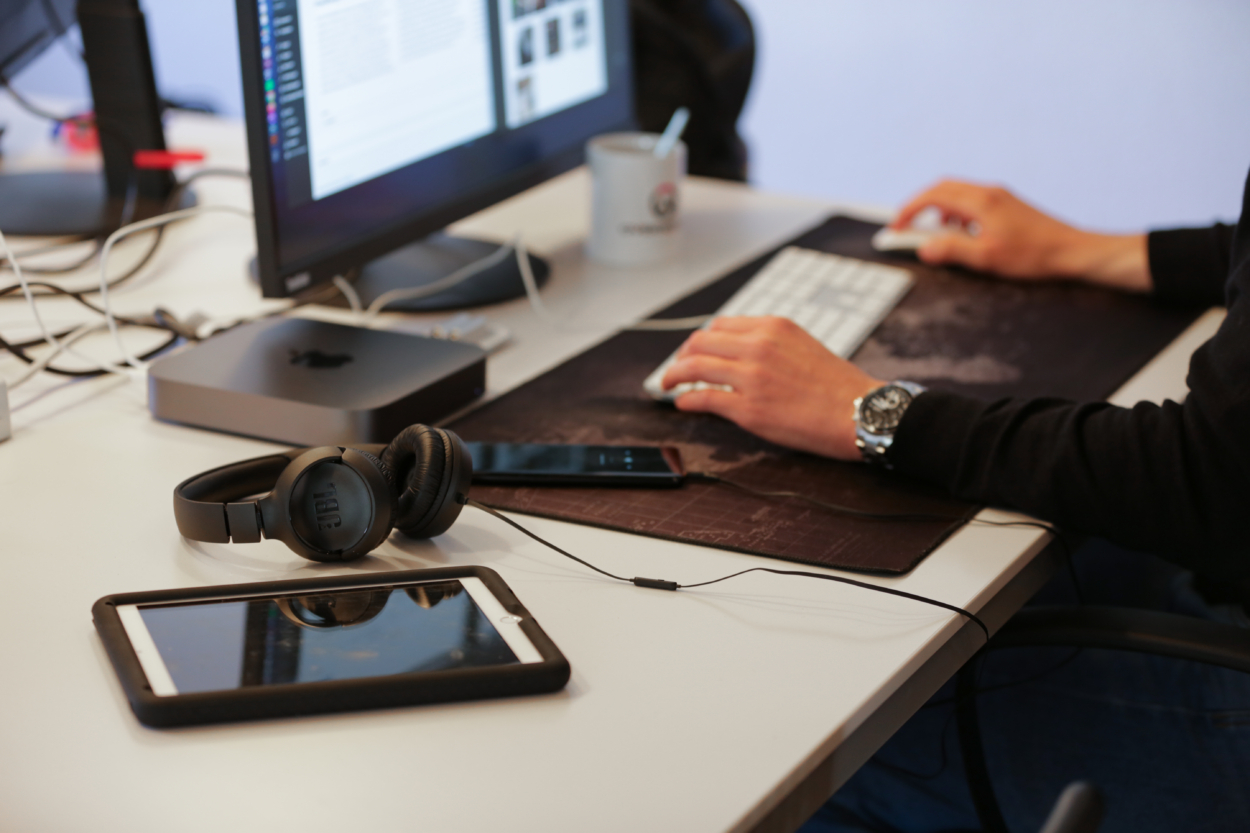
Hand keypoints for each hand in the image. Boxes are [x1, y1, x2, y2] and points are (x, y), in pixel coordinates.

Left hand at [660, 316, 882, 460]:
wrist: (859, 412)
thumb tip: (739, 352)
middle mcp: (759, 346)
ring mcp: (751, 377)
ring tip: (668, 384)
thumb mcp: (803, 345)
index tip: (696, 350)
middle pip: (701, 341)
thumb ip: (770, 343)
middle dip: (682, 355)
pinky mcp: (748, 409)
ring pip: (695, 366)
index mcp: (773, 327)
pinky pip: (703, 398)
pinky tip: (682, 403)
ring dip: (674, 375)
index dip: (703, 339)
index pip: (721, 325)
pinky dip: (686, 400)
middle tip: (677, 368)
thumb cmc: (838, 385)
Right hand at [892, 180, 1150, 292]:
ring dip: (939, 210)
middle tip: (907, 227)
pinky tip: (964, 234)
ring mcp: (1000, 197)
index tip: (897, 227)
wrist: (1072, 251)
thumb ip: (951, 250)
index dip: (909, 210)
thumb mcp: (986, 259)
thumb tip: (923, 247)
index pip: (933, 196)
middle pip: (943, 188)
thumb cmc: (1033, 256)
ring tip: (936, 234)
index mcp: (981, 202)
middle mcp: (989, 193)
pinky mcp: (1008, 205)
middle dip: (920, 206)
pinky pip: (973, 201)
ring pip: (958, 194)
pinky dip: (957, 214)